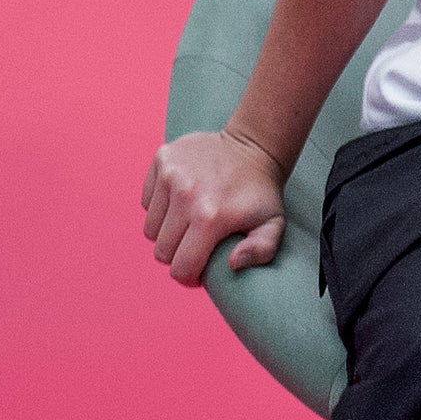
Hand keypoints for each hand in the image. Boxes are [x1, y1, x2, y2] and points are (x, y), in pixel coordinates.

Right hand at [142, 128, 286, 286]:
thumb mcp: (273, 224)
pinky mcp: (162, 158)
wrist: (254, 145)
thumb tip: (232, 263)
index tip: (200, 267)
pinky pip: (147, 201)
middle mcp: (185, 194)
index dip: (190, 275)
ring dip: (167, 231)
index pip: (181, 267)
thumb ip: (261, 251)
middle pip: (162, 250)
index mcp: (210, 216)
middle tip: (196, 242)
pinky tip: (181, 199)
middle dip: (178, 254)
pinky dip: (159, 207)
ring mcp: (170, 174)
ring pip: (151, 228)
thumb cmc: (261, 192)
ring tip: (189, 220)